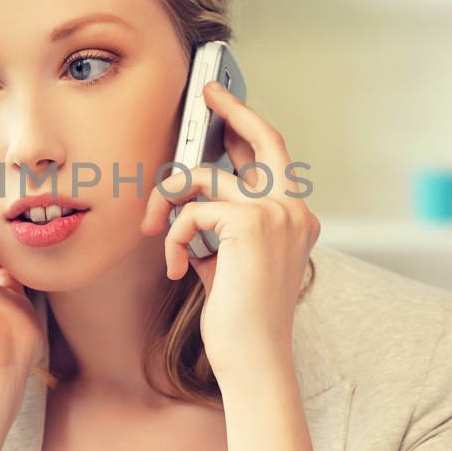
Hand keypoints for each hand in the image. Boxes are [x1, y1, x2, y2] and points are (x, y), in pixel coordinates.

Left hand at [138, 79, 318, 378]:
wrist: (254, 358)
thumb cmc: (238, 318)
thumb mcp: (229, 260)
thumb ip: (221, 224)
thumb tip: (191, 194)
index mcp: (296, 219)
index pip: (273, 158)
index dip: (247, 129)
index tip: (225, 109)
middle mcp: (294, 210)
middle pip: (265, 137)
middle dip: (232, 108)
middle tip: (206, 92)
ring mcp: (277, 213)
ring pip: (204, 177)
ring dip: (167, 202)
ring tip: (155, 232)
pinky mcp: (251, 223)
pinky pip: (190, 211)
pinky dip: (171, 238)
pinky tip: (174, 268)